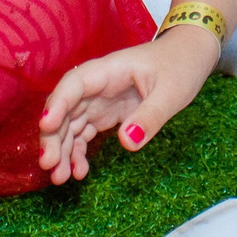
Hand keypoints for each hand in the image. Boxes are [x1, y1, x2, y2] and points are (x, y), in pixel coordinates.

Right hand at [37, 27, 215, 185]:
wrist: (189, 58)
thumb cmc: (181, 66)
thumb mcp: (172, 92)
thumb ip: (150, 116)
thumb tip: (127, 142)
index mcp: (110, 70)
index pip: (75, 83)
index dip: (57, 103)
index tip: (47, 126)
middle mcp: (97, 85)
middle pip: (65, 108)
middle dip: (53, 136)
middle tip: (49, 165)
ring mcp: (99, 100)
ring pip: (70, 124)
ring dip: (61, 150)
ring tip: (60, 178)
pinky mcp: (105, 114)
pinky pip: (83, 134)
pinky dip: (78, 152)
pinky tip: (79, 172)